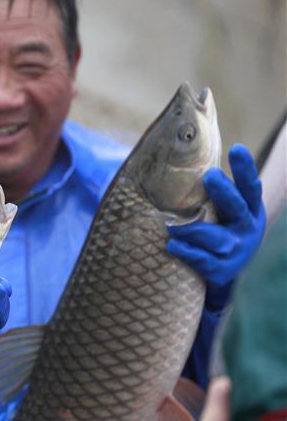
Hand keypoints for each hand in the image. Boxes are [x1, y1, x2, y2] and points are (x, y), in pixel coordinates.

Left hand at [168, 144, 265, 309]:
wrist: (225, 272)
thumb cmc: (219, 230)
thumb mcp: (223, 211)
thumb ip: (212, 193)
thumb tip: (183, 160)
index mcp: (250, 209)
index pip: (250, 186)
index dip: (245, 169)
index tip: (236, 149)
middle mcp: (247, 228)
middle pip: (237, 207)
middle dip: (224, 192)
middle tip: (210, 176)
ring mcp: (236, 251)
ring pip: (215, 237)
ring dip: (193, 229)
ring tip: (170, 225)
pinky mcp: (221, 270)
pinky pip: (203, 260)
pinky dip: (187, 252)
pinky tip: (173, 245)